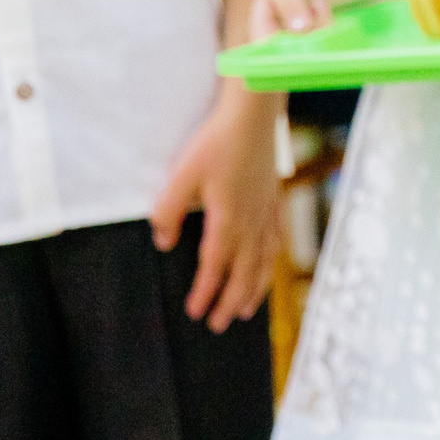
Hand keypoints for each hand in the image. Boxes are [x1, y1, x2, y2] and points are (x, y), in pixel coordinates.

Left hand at [149, 87, 281, 332]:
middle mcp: (251, 221)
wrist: (253, 115)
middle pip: (244, 272)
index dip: (205, 292)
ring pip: (264, 260)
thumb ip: (169, 211)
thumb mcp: (181, 175)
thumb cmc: (216, 142)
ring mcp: (267, 211)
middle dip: (231, 301)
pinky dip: (272, 261)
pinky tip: (269, 266)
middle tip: (219, 325)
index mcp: (228, 219)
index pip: (215, 266)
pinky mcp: (274, 199)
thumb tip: (163, 243)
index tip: (195, 313)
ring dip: (255, 288)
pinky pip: (276, 240)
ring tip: (247, 310)